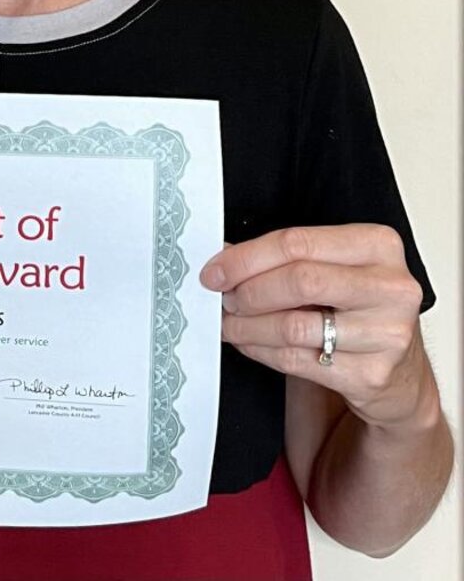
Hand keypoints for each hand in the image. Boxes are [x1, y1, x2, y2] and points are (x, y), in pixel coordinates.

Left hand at [200, 224, 430, 428]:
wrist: (401, 374)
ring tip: (230, 322)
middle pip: (298, 281)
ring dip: (248, 325)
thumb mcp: (336, 269)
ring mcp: (387, 334)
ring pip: (294, 325)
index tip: (217, 269)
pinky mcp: (372, 376)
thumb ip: (288, 258)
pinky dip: (262, 350)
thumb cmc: (361, 309)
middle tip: (224, 297)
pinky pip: (297, 360)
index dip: (247, 257)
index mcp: (379, 246)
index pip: (298, 242)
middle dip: (248, 290)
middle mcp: (391, 288)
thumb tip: (226, 258)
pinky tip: (250, 342)